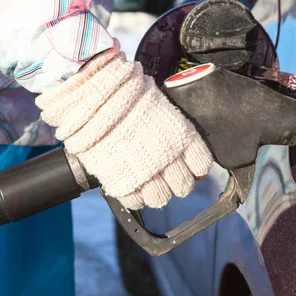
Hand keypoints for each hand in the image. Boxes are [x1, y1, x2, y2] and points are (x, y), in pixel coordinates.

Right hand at [36, 41, 212, 208]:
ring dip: (154, 191)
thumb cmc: (124, 93)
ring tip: (143, 179)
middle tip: (162, 172)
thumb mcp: (158, 104)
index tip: (186, 165)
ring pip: (161, 198)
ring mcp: (147, 174)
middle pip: (184, 186)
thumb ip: (171, 127)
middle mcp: (169, 158)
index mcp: (182, 137)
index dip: (194, 167)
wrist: (94, 97)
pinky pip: (136, 202)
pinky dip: (133, 195)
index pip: (201, 166)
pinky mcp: (123, 184)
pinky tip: (127, 182)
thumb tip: (178, 139)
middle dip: (175, 181)